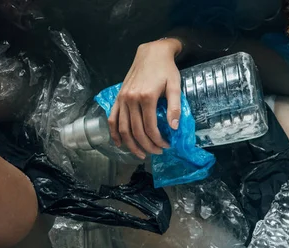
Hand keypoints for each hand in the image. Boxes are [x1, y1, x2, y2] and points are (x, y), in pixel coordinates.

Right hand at [108, 39, 182, 158]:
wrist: (152, 53)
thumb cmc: (166, 69)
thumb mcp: (175, 87)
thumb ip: (175, 107)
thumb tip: (174, 127)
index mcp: (146, 97)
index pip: (150, 128)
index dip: (158, 140)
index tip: (166, 146)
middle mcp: (131, 99)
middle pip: (136, 131)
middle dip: (147, 146)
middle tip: (157, 152)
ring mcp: (122, 99)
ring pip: (123, 128)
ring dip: (131, 144)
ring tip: (141, 154)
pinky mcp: (118, 97)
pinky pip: (112, 118)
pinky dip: (114, 132)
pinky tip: (119, 143)